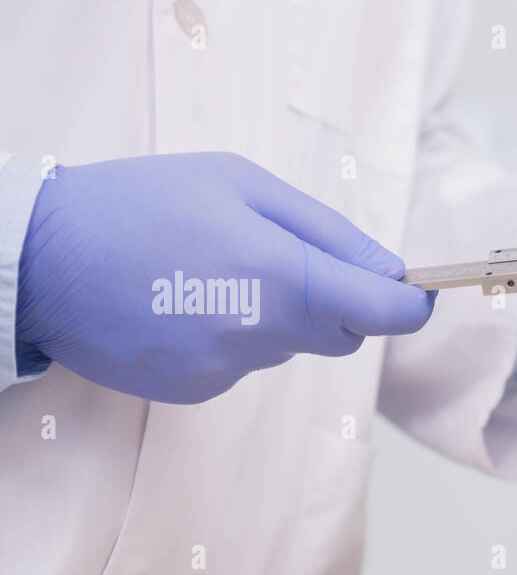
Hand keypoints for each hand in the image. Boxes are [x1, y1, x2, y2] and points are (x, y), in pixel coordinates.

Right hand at [16, 152, 433, 403]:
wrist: (37, 259)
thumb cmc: (140, 202)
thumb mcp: (239, 184)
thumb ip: (328, 232)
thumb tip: (393, 271)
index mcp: (278, 275)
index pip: (384, 312)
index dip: (413, 304)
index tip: (420, 292)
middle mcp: (260, 334)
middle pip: (344, 333)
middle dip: (337, 301)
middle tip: (284, 257)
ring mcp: (227, 370)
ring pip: (291, 347)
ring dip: (279, 315)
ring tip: (214, 272)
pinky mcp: (197, 391)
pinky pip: (245, 364)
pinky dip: (234, 336)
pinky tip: (187, 303)